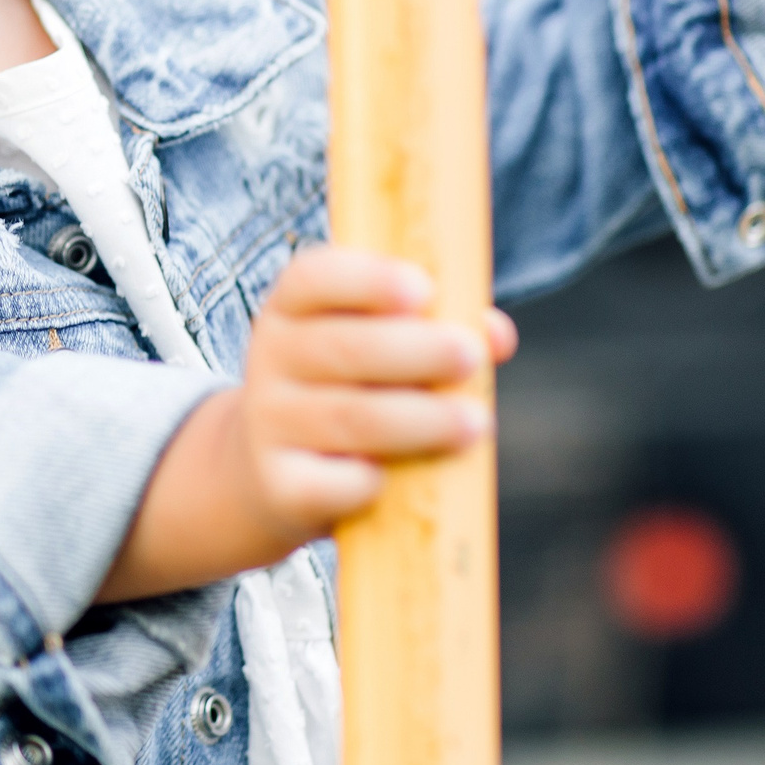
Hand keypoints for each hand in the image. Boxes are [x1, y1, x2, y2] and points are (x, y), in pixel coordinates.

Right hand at [96, 246, 513, 601]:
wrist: (270, 475)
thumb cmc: (347, 394)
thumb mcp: (374, 350)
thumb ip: (433, 331)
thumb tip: (496, 335)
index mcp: (291, 310)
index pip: (313, 278)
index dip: (367, 279)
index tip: (423, 288)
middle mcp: (269, 359)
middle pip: (342, 348)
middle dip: (415, 351)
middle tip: (470, 356)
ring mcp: (268, 424)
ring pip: (349, 418)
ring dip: (420, 419)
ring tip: (475, 422)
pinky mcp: (278, 486)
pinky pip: (332, 483)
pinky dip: (371, 481)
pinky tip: (397, 478)